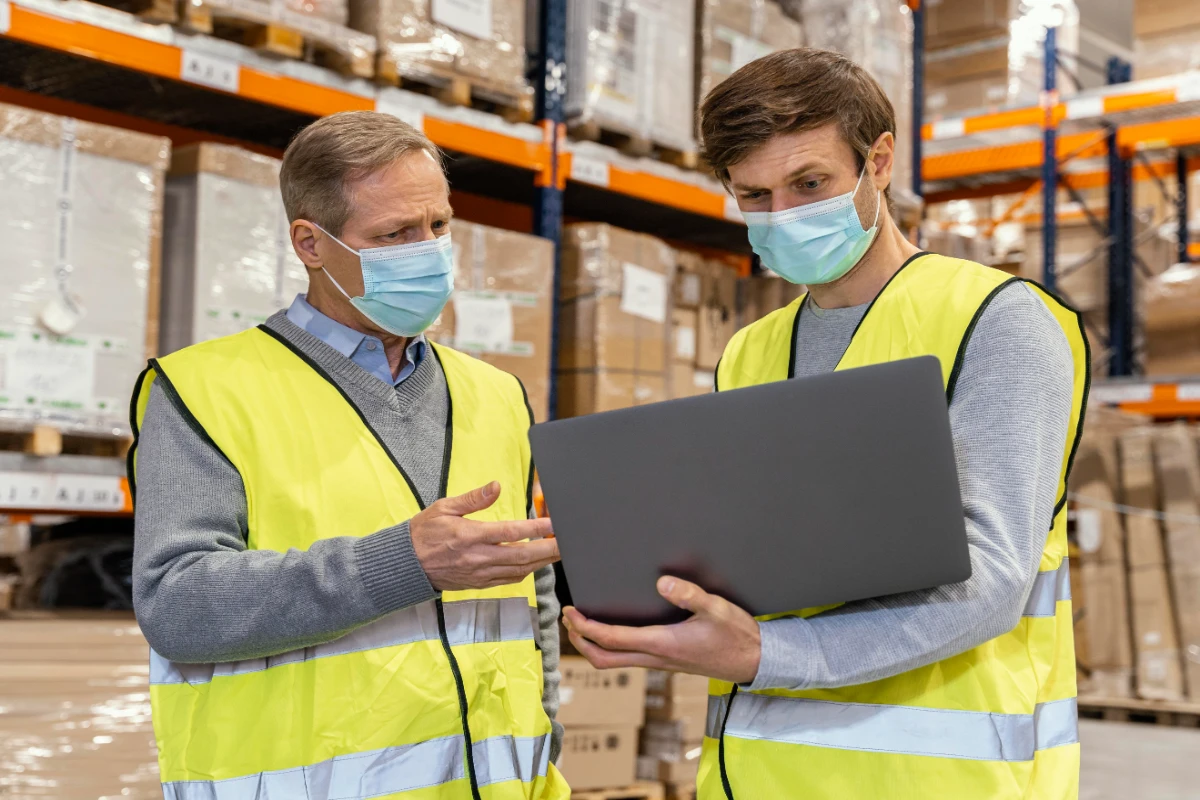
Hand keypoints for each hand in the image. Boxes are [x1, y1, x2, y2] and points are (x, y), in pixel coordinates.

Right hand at [410, 481, 559, 590]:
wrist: (406, 565)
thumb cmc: (424, 532)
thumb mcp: (444, 508)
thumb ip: (473, 498)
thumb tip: (496, 486)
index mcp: (470, 535)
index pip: (510, 532)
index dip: (536, 529)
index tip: (554, 524)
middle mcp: (478, 557)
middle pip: (522, 556)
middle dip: (548, 550)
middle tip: (568, 543)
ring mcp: (479, 573)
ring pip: (519, 570)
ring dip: (541, 562)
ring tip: (558, 552)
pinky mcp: (478, 584)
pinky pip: (508, 580)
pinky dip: (526, 572)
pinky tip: (535, 564)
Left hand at [562, 576, 760, 684]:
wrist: (754, 660)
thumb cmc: (736, 635)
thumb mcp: (717, 609)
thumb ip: (690, 595)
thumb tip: (662, 582)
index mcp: (662, 644)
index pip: (612, 639)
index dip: (586, 628)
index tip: (571, 613)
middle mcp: (656, 657)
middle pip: (605, 658)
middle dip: (580, 641)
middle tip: (568, 620)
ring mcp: (660, 662)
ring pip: (615, 661)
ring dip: (593, 645)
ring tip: (582, 624)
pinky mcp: (666, 661)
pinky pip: (629, 658)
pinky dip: (611, 646)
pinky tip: (614, 630)